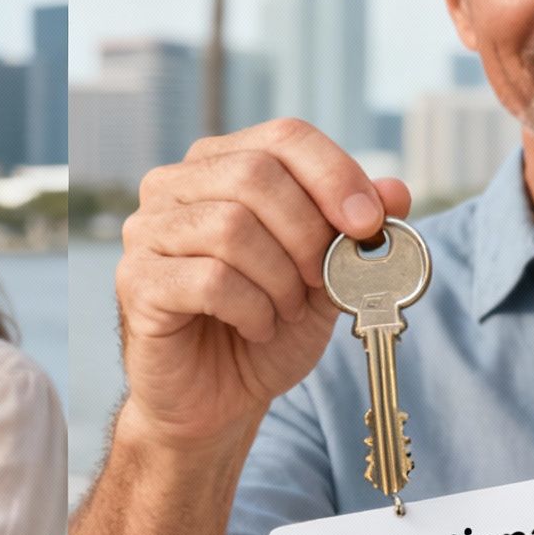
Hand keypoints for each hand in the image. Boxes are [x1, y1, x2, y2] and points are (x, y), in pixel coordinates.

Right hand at [115, 118, 411, 452]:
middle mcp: (174, 185)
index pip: (284, 137)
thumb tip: (396, 191)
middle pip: (256, 174)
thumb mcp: (327, 274)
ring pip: (231, 228)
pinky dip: (251, 309)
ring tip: (285, 309)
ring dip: (279, 279)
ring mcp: (147, 230)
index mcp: (220, 165)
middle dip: (308, 233)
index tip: (369, 223)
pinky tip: (255, 327)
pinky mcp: (137, 281)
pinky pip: (209, 280)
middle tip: (321, 279)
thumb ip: (355, 230)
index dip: (335, 175)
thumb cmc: (266, 325)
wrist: (218, 398)